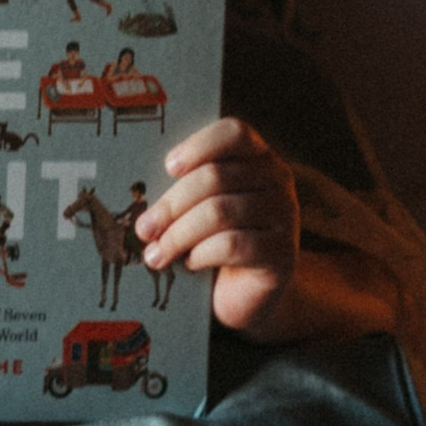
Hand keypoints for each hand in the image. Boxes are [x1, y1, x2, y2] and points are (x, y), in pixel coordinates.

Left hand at [135, 118, 301, 335]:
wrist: (245, 292)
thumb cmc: (214, 241)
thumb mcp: (200, 206)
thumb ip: (185, 188)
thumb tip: (140, 189)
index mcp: (257, 156)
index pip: (234, 133)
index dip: (199, 146)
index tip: (168, 167)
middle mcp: (277, 180)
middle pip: (216, 177)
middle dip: (171, 204)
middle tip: (144, 228)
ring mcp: (285, 216)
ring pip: (220, 212)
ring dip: (178, 234)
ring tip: (156, 253)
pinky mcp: (282, 253)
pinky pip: (233, 245)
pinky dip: (202, 254)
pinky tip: (190, 263)